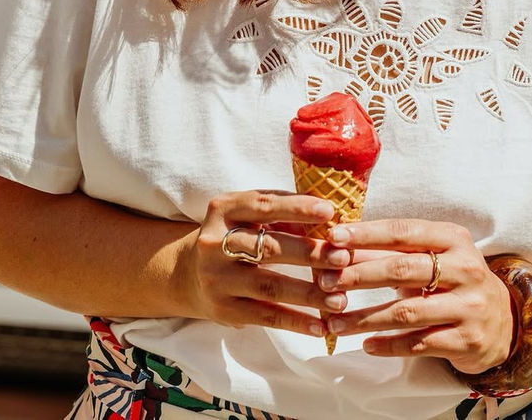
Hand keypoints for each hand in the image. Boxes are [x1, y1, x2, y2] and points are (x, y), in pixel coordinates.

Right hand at [178, 190, 351, 336]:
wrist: (189, 273)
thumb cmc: (237, 235)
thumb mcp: (248, 215)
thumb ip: (282, 213)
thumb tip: (331, 220)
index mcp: (223, 209)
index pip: (263, 205)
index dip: (297, 208)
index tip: (330, 212)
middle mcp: (214, 243)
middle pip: (268, 247)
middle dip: (309, 253)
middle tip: (343, 258)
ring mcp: (217, 279)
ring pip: (269, 285)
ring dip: (309, 293)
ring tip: (340, 298)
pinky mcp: (223, 310)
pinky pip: (265, 316)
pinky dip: (295, 321)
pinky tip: (321, 326)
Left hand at [319, 219, 514, 372]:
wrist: (503, 321)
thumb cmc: (453, 280)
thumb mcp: (431, 257)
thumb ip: (391, 252)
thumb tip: (339, 246)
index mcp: (453, 238)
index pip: (403, 232)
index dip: (366, 234)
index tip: (333, 237)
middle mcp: (465, 268)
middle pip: (402, 269)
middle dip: (358, 275)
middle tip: (323, 281)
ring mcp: (469, 306)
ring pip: (407, 312)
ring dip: (365, 318)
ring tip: (334, 322)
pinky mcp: (468, 340)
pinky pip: (420, 344)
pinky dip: (389, 345)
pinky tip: (366, 345)